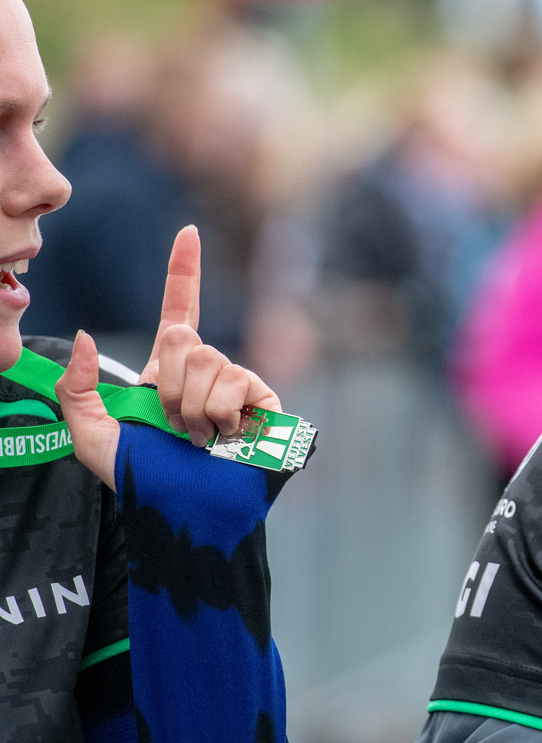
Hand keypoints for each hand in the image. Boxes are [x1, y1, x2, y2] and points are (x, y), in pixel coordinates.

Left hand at [57, 226, 280, 489]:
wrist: (185, 510)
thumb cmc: (142, 477)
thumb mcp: (90, 433)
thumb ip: (76, 385)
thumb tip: (86, 337)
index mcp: (170, 371)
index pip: (179, 308)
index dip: (183, 270)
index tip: (188, 232)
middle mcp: (208, 370)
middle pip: (184, 338)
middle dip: (168, 382)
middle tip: (173, 424)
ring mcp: (238, 383)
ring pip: (208, 362)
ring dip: (193, 406)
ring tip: (199, 438)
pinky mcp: (263, 400)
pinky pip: (236, 381)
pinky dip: (220, 412)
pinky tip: (225, 437)